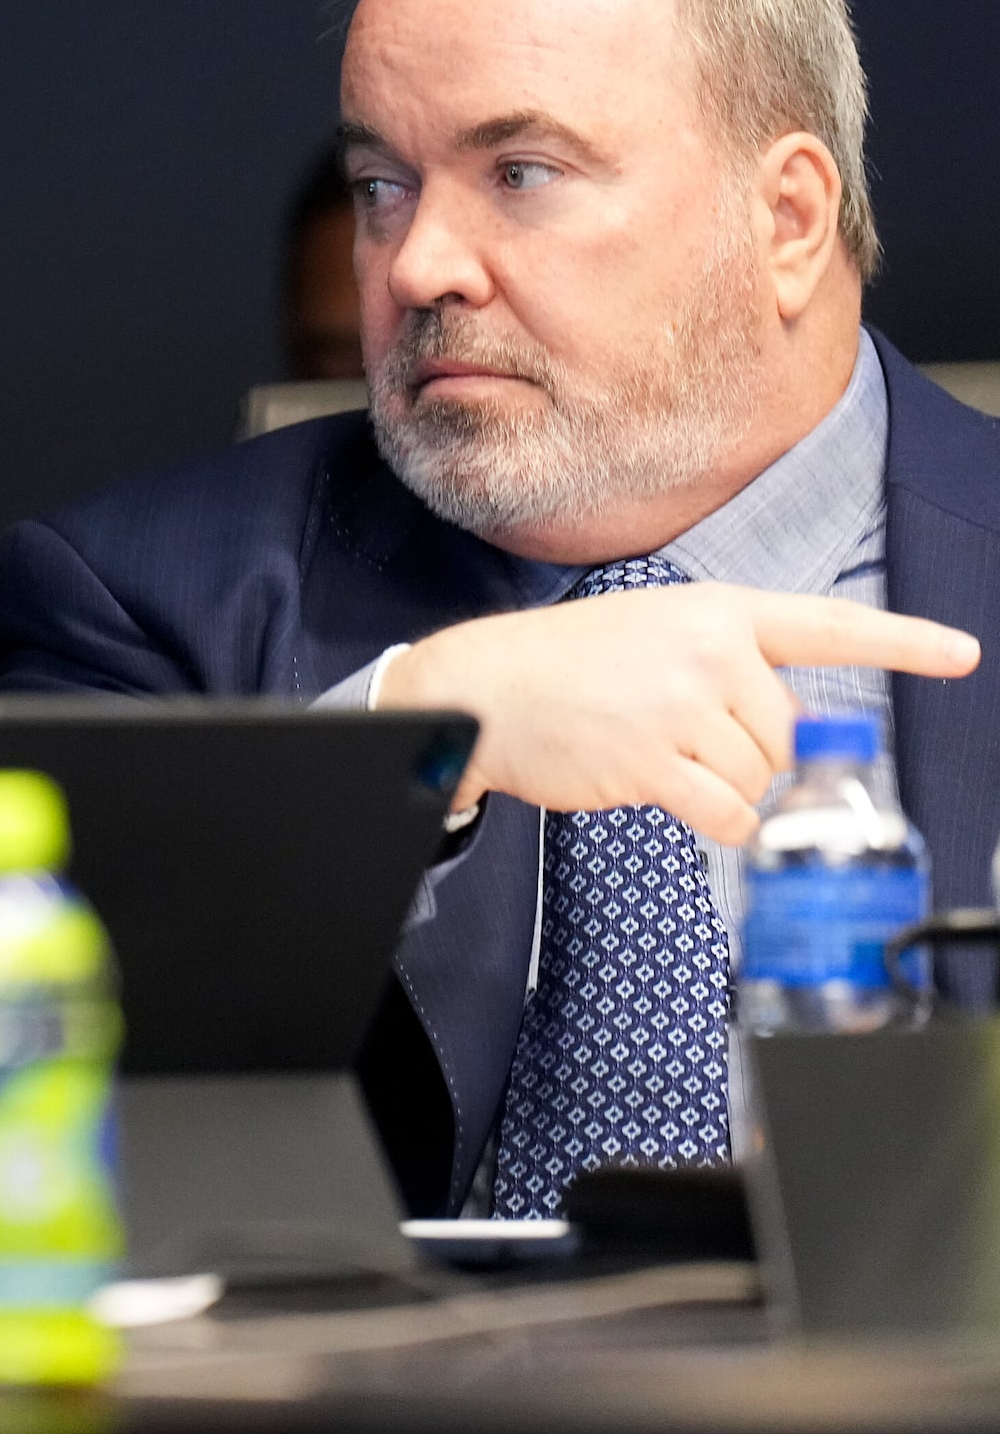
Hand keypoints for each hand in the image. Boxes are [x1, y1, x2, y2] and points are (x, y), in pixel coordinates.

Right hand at [378, 583, 978, 845]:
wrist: (481, 688)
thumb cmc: (567, 665)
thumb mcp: (655, 632)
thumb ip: (727, 665)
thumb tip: (790, 739)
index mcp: (716, 612)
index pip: (826, 627)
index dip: (901, 643)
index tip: (962, 654)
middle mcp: (708, 652)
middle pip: (787, 734)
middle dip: (748, 753)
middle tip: (680, 735)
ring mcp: (680, 706)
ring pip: (758, 778)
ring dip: (720, 787)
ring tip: (656, 756)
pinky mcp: (653, 761)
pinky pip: (729, 813)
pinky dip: (718, 821)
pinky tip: (672, 796)